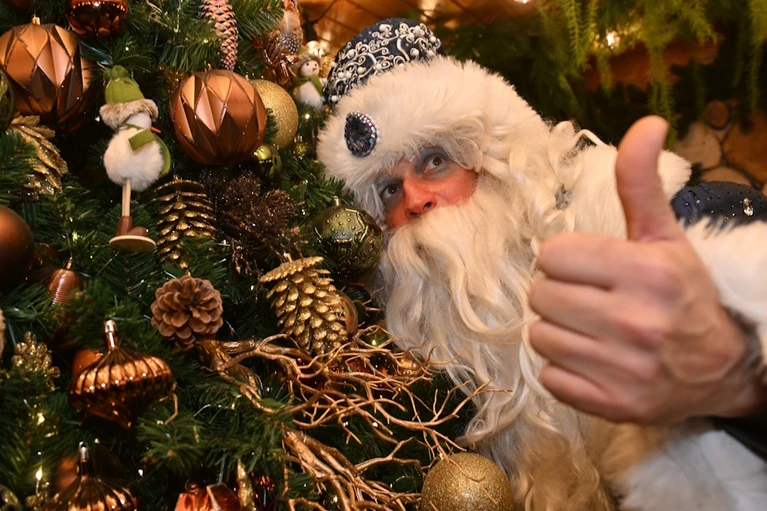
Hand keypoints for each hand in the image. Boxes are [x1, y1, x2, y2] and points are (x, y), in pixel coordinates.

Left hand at [529, 116, 766, 423]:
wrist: (722, 367)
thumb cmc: (683, 294)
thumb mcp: (664, 235)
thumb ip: (640, 183)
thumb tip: (647, 123)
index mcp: (647, 271)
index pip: (552, 256)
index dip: (567, 260)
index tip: (592, 269)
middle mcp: (636, 321)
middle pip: (540, 296)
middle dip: (560, 293)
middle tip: (592, 299)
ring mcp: (624, 369)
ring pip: (540, 336)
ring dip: (559, 330)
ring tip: (592, 330)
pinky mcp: (613, 405)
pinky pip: (550, 376)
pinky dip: (565, 369)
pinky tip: (594, 359)